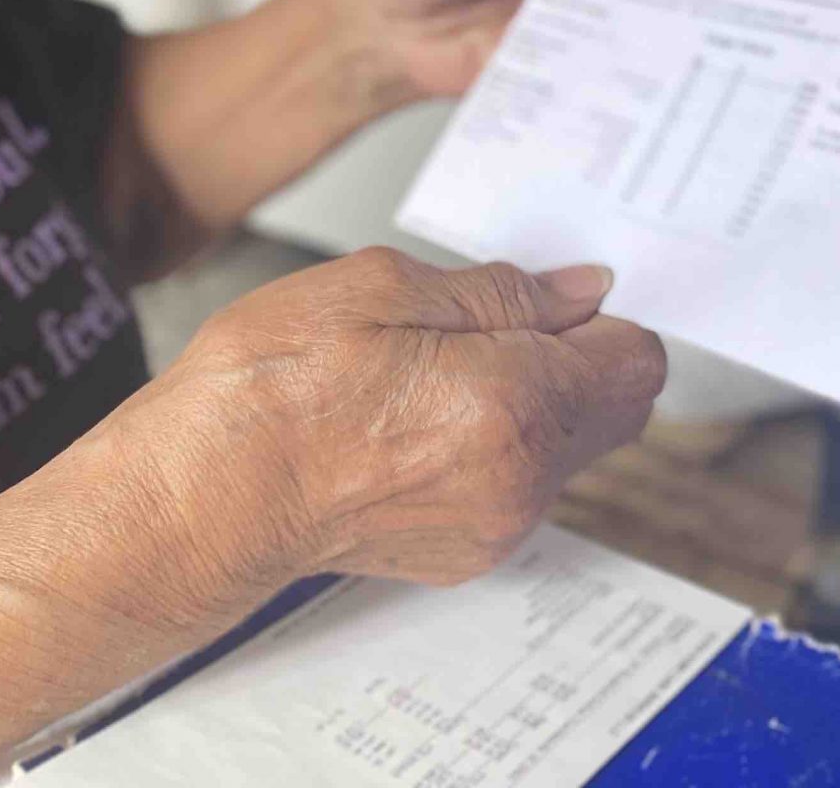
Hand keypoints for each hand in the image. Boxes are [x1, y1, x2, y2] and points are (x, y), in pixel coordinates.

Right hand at [124, 247, 666, 589]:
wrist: (201, 497)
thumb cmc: (272, 388)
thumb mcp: (385, 286)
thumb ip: (503, 290)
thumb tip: (578, 290)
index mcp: (517, 407)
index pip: (638, 359)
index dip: (603, 314)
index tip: (557, 292)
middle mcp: (521, 482)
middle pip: (614, 410)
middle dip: (575, 357)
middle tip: (491, 319)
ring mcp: (494, 528)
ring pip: (562, 447)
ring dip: (529, 398)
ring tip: (430, 366)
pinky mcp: (461, 553)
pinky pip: (514, 483)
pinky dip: (490, 441)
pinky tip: (411, 414)